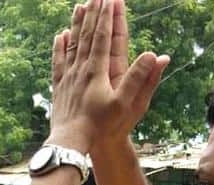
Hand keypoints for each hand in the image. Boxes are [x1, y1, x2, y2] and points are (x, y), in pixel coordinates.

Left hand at [47, 0, 169, 153]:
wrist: (70, 141)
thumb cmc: (100, 126)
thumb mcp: (126, 105)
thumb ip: (140, 79)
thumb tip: (155, 55)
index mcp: (97, 70)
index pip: (103, 36)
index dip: (107, 16)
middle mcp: (80, 69)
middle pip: (87, 35)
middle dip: (93, 13)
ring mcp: (68, 76)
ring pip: (72, 43)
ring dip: (76, 23)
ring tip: (79, 6)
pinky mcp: (59, 86)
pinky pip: (58, 61)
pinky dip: (59, 46)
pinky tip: (60, 35)